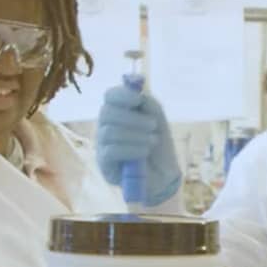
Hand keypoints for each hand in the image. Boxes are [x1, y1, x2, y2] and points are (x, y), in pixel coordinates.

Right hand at [96, 85, 180, 206]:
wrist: (164, 173)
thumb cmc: (157, 144)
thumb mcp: (157, 119)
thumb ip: (148, 103)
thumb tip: (137, 93)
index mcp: (118, 111)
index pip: (110, 96)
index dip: (122, 94)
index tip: (138, 99)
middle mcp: (106, 126)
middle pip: (107, 112)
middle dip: (132, 118)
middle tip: (153, 125)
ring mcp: (102, 145)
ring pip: (110, 131)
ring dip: (136, 135)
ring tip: (153, 141)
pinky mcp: (104, 163)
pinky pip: (111, 150)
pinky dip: (132, 149)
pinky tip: (145, 152)